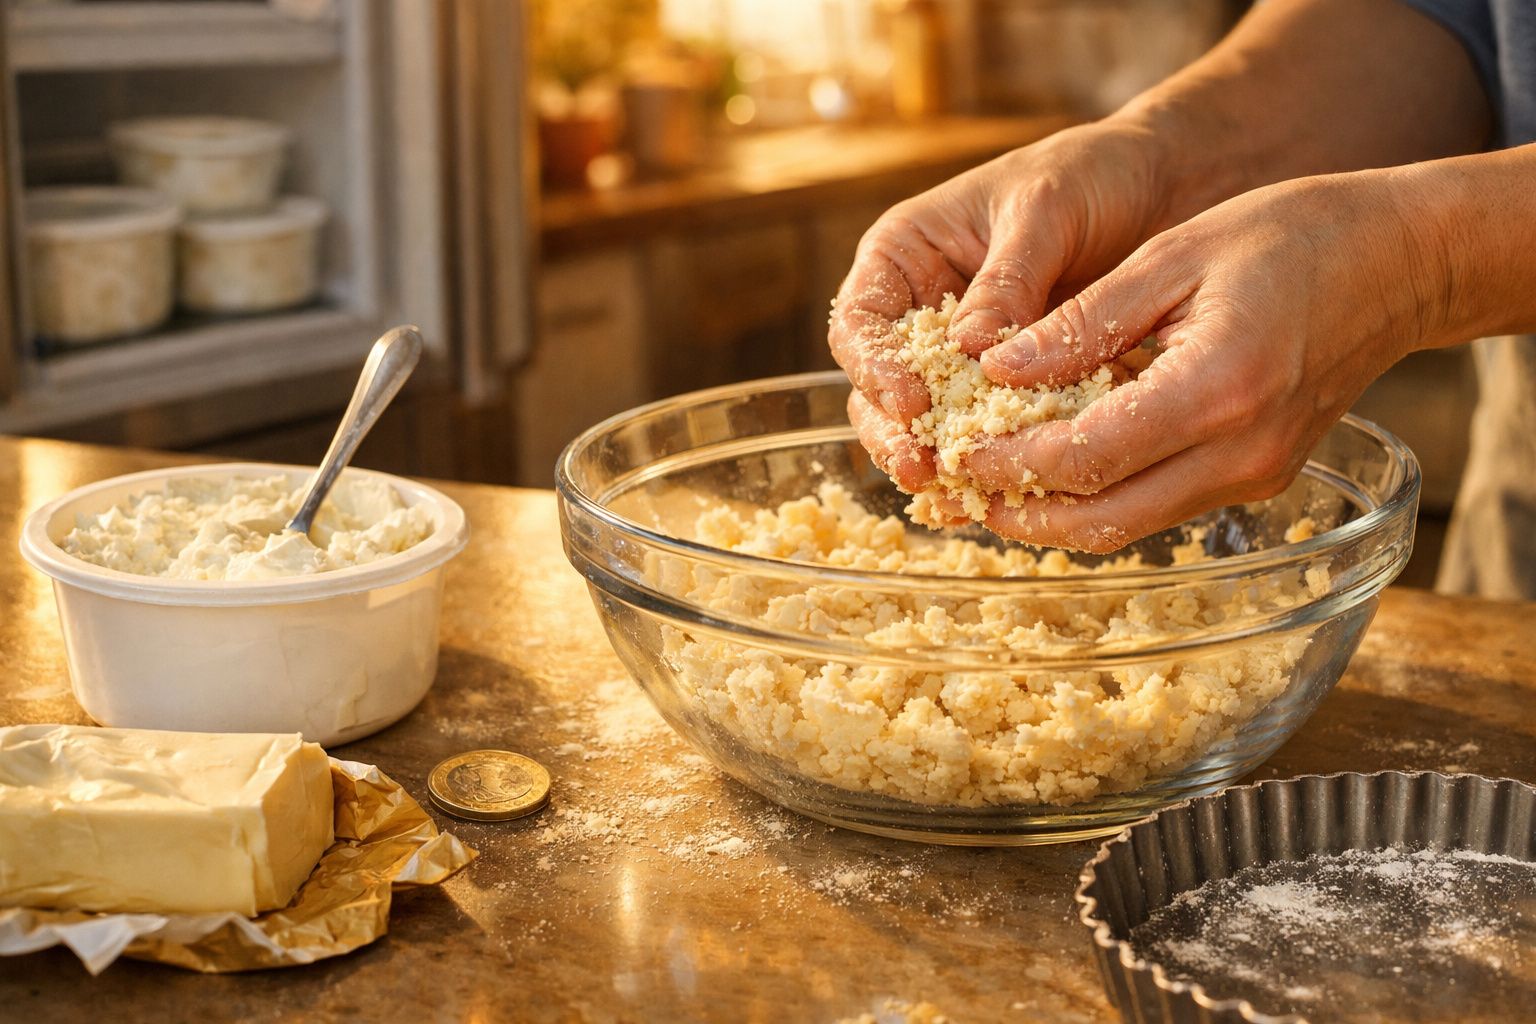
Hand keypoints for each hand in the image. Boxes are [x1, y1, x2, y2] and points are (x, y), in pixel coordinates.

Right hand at [828, 122, 1172, 496]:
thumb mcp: (1044, 211)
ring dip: (934, 458)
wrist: (1160, 188)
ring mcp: (959, 357)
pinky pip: (983, 433)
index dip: (874, 367)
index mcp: (904, 255)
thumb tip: (964, 349)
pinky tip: (994, 498)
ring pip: (922, 422)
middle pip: (876, 386)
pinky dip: (985, 466)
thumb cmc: (1090, 175)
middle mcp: (919, 310)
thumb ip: (1006, 278)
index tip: (911, 402)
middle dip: (895, 431)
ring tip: (956, 491)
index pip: (861, 321)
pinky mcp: (1006, 389)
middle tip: (924, 468)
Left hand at [963, 170, 1436, 551]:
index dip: (1011, 462)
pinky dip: (1102, 498)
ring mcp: (1254, 476)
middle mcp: (1240, 453)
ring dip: (1056, 516)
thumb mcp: (1174, 257)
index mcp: (1216, 389)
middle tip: (960, 486)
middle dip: (1022, 512)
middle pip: (1103, 519)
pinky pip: (1160, 507)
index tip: (958, 449)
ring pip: (1129, 525)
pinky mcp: (1258, 479)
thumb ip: (1081, 321)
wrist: (1400, 263)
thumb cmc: (1289, 238)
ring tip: (994, 483)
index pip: (1086, 457)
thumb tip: (993, 366)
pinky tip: (1057, 468)